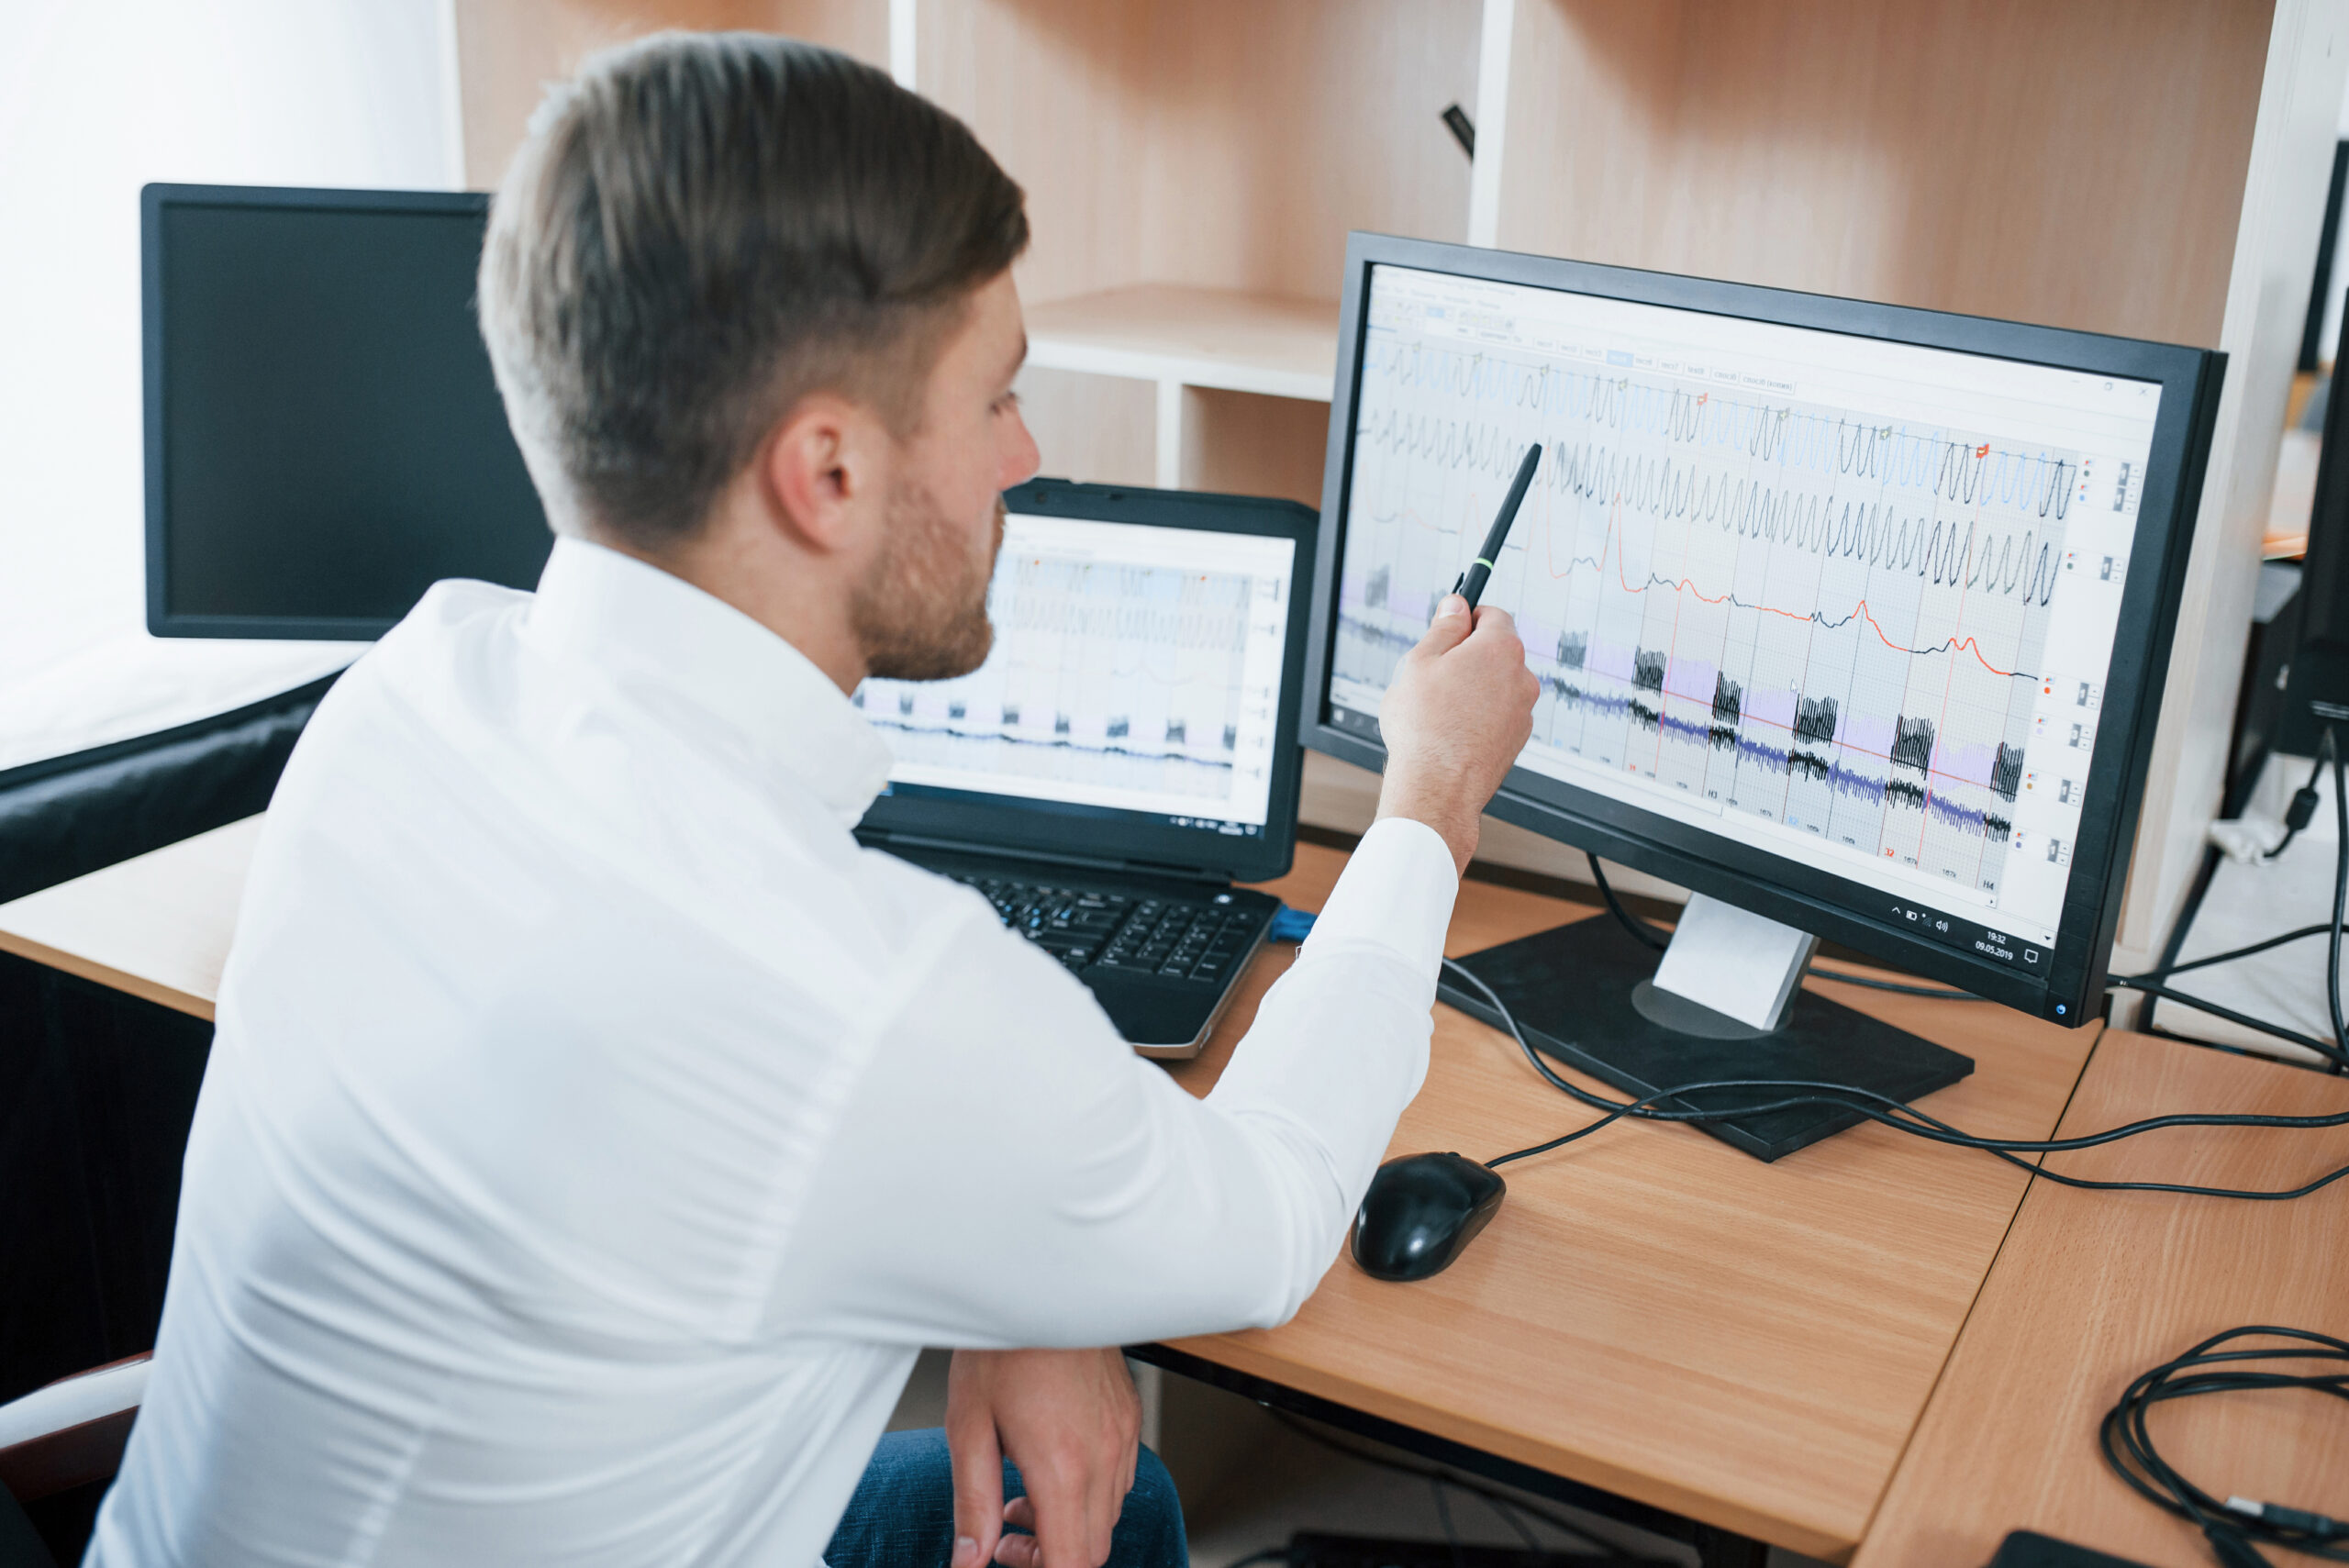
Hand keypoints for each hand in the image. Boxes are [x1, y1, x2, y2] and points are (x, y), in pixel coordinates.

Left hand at [946, 1347, 1140, 1567]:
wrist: (1041, 1284)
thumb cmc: (1004, 1344)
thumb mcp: (969, 1427)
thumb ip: (972, 1504)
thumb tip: (969, 1560)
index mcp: (1063, 1467)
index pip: (1072, 1563)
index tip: (1007, 1556)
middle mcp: (1102, 1457)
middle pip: (1094, 1548)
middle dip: (1050, 1555)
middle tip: (1005, 1531)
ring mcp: (1122, 1436)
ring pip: (1108, 1515)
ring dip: (1068, 1523)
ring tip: (1023, 1494)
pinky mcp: (1128, 1417)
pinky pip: (1120, 1478)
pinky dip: (1088, 1491)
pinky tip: (1054, 1466)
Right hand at [1376, 594, 1539, 873]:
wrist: (1437, 788)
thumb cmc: (1424, 727)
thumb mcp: (1420, 661)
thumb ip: (1443, 626)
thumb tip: (1455, 605)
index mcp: (1501, 648)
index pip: (1492, 614)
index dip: (1466, 617)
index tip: (1448, 627)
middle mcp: (1521, 677)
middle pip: (1495, 650)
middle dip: (1467, 656)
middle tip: (1432, 674)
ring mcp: (1523, 710)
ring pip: (1496, 685)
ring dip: (1473, 688)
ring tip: (1438, 710)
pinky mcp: (1517, 739)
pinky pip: (1498, 714)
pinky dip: (1479, 716)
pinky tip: (1451, 731)